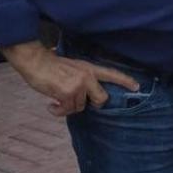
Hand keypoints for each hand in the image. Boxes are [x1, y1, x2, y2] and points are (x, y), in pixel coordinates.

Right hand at [1, 40, 138, 116]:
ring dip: (68, 107)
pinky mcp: (67, 93)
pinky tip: (51, 106)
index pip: (112, 74)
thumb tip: (87, 96)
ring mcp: (78, 85)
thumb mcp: (74, 67)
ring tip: (57, 100)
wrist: (36, 62)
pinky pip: (66, 110)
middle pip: (102, 98)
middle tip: (80, 102)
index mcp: (90, 68)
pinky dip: (58, 111)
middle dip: (93, 104)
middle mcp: (87, 77)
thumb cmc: (52, 66)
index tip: (137, 87)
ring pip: (80, 107)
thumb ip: (84, 78)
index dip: (125, 81)